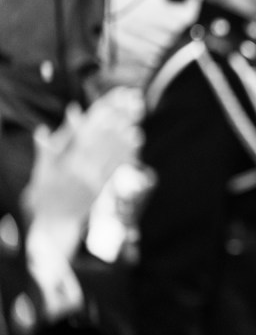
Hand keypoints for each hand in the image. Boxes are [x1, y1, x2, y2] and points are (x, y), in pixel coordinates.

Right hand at [23, 87, 143, 229]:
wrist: (55, 222)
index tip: (107, 112)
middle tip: (126, 115)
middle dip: (114, 129)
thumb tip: (43, 129)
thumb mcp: (41, 172)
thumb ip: (45, 150)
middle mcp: (84, 174)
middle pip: (102, 146)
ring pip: (112, 157)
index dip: (97, 125)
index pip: (85, 141)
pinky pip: (115, 169)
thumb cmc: (45, 196)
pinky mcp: (102, 189)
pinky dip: (125, 155)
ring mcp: (94, 182)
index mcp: (68, 168)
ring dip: (124, 141)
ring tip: (135, 127)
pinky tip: (134, 145)